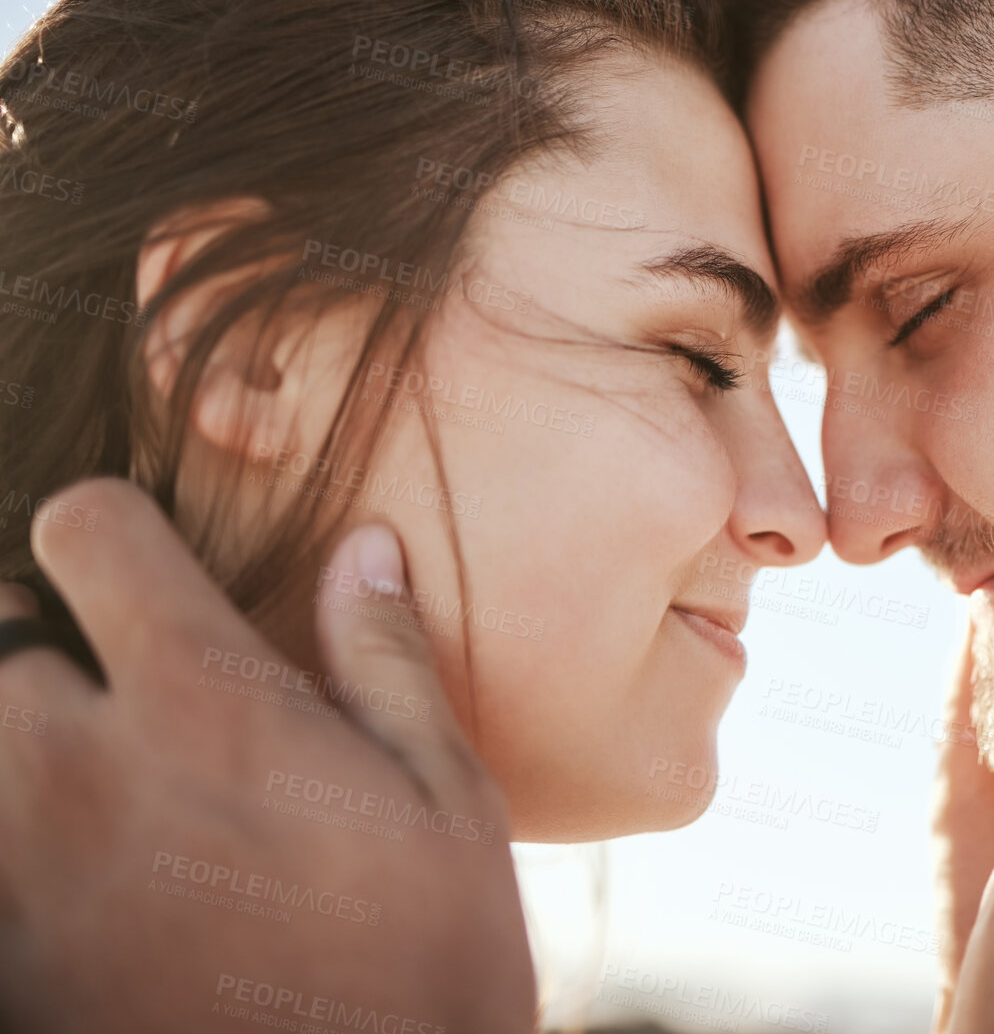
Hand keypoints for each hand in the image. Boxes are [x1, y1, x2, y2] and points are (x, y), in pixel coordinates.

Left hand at [0, 478, 536, 1032]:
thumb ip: (388, 658)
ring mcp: (26, 872)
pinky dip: (25, 842)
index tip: (144, 566)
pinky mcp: (12, 958)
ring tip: (106, 782)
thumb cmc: (425, 965)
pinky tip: (105, 874)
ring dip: (26, 743)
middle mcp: (85, 770)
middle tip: (114, 685)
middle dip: (36, 638)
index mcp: (208, 705)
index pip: (82, 529)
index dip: (108, 529)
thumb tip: (365, 546)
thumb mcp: (449, 799)